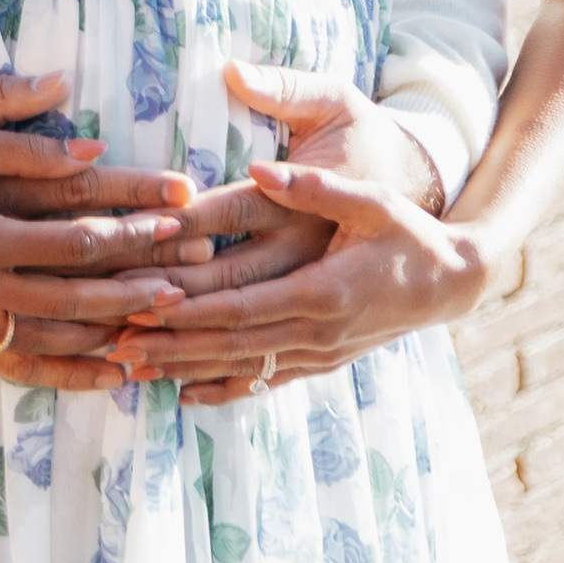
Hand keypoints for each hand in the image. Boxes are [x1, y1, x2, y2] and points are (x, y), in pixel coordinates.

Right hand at [0, 69, 191, 391]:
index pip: (74, 240)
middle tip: (184, 288)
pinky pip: (15, 366)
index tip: (174, 224)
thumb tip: (94, 145)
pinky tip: (104, 375)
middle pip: (72, 299)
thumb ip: (25, 143)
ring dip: (106, 340)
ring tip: (158, 337)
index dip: (129, 233)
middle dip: (133, 293)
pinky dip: (64, 374)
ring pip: (49, 343)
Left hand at [111, 61, 490, 406]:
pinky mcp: (321, 362)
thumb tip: (260, 168)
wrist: (451, 281)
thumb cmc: (408, 231)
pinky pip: (265, 382)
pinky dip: (223, 389)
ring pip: (239, 367)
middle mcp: (315, 331)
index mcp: (321, 289)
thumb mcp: (368, 199)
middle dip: (168, 344)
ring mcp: (318, 353)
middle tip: (112, 344)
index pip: (239, 305)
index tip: (139, 305)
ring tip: (130, 369)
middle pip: (228, 342)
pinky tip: (186, 394)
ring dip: (184, 368)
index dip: (187, 310)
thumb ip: (313, 187)